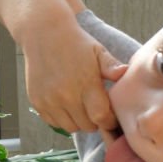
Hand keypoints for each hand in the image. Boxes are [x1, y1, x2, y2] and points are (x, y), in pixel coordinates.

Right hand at [24, 16, 125, 135]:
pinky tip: (67, 105)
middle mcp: (65, 95)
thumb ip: (112, 67)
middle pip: (87, 126)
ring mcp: (49, 100)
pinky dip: (62, 119)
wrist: (43, 33)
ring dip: (79, 121)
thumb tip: (125, 73)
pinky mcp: (37, 102)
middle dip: (96, 121)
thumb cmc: (76, 43)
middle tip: (97, 108)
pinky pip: (54, 123)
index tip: (111, 114)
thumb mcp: (98, 51)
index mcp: (85, 83)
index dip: (109, 120)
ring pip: (71, 127)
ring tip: (82, 106)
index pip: (101, 117)